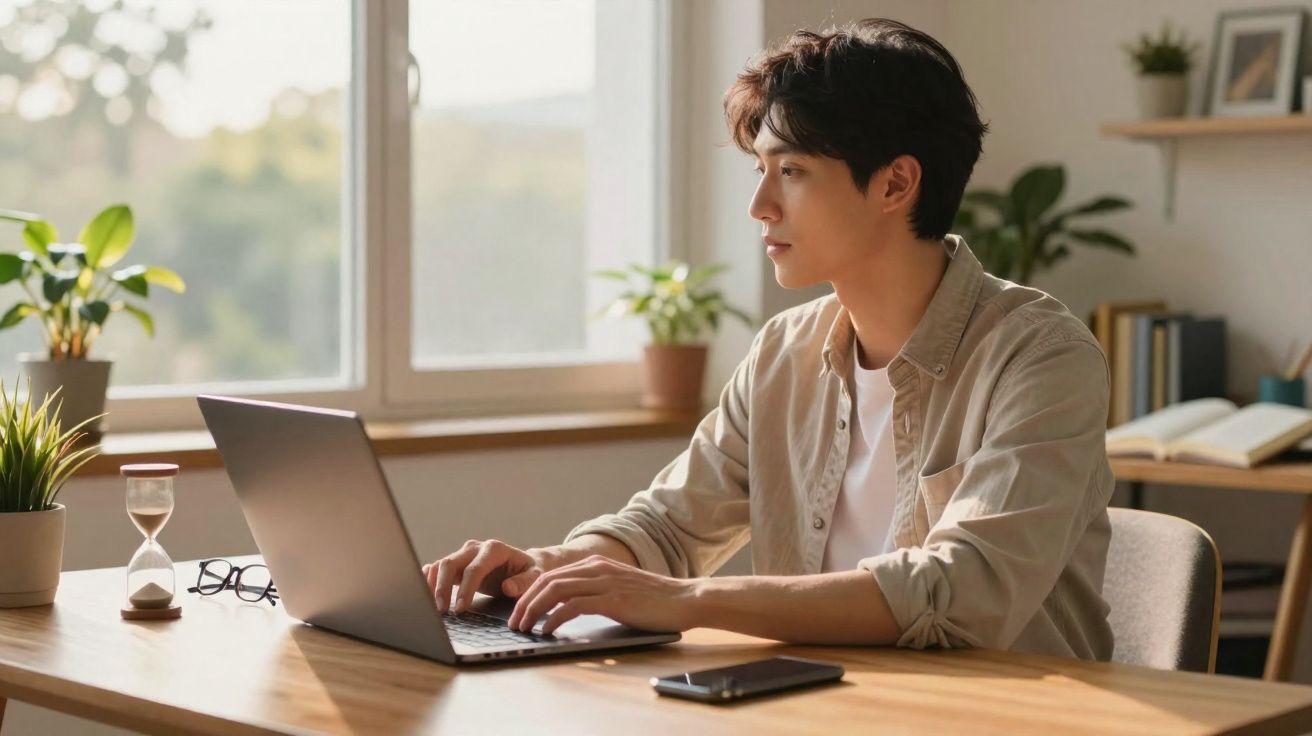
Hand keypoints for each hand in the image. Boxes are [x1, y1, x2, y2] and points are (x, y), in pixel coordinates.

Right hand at [422, 539, 546, 613]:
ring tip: (430, 606)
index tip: (460, 608)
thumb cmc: (530, 571)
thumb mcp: (535, 576)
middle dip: (443, 587)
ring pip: (441, 565)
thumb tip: (507, 588)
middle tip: (440, 610)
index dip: (466, 589)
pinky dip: (429, 579)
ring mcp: (464, 554)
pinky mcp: (457, 563)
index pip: (475, 568)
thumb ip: (524, 582)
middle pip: (451, 563)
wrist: (523, 564)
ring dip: (432, 585)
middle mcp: (476, 548)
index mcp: (494, 549)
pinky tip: (423, 592)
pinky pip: (437, 568)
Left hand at [507, 555, 699, 635]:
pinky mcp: (611, 599)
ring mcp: (603, 582)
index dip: (529, 592)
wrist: (685, 599)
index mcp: (595, 564)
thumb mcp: (619, 590)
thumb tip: (567, 610)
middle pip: (546, 581)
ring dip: (533, 610)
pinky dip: (554, 618)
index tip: (519, 612)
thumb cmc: (654, 601)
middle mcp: (596, 568)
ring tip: (523, 628)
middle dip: (524, 602)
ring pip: (554, 591)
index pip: (551, 574)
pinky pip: (572, 606)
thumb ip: (595, 593)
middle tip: (513, 623)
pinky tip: (547, 631)